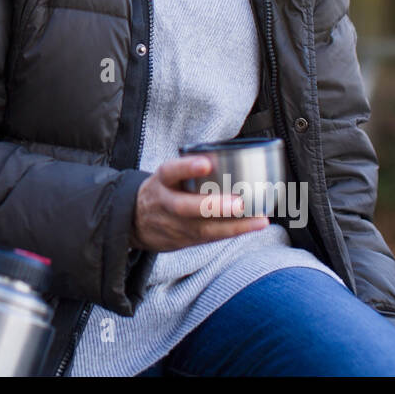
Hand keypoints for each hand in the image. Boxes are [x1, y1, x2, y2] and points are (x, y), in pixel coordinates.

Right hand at [129, 156, 268, 251]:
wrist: (136, 222)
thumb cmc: (163, 191)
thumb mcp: (168, 176)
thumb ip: (190, 169)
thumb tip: (230, 153)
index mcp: (162, 182)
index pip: (170, 172)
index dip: (187, 167)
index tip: (206, 163)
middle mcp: (166, 204)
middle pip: (186, 207)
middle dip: (214, 206)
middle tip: (239, 203)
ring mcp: (175, 225)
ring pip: (203, 228)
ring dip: (233, 225)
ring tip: (258, 219)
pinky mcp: (186, 240)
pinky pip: (211, 237)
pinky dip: (234, 231)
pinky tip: (254, 225)